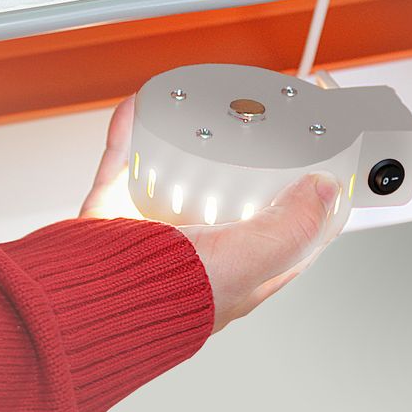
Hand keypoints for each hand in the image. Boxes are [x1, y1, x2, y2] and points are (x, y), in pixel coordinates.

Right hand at [81, 96, 341, 331]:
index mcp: (243, 269)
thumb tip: (326, 190)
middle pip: (239, 196)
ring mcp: (159, 228)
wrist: (85, 303)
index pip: (293, 231)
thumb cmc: (163, 301)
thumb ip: (293, 227)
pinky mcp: (117, 211)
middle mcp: (204, 249)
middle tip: (265, 124)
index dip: (314, 196)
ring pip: (183, 174)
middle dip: (254, 161)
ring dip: (193, 143)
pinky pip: (127, 161)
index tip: (324, 159)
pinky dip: (132, 132)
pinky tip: (140, 108)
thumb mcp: (250, 261)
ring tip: (206, 112)